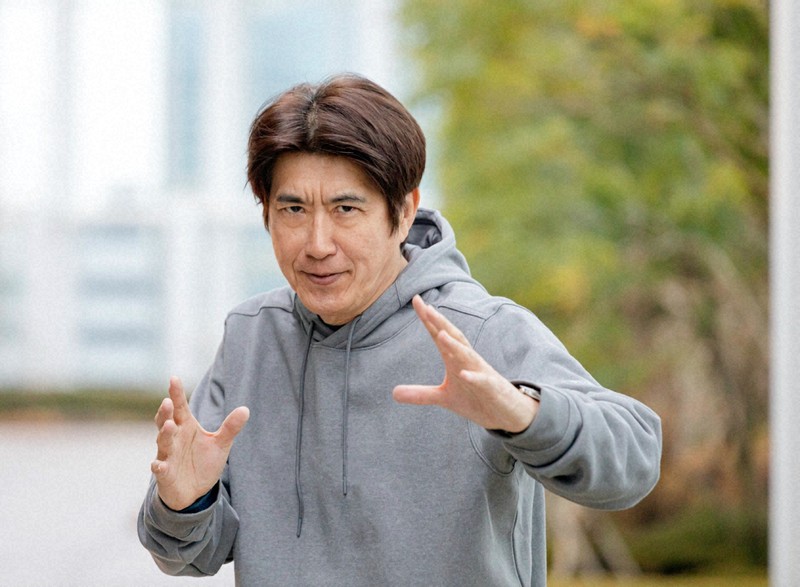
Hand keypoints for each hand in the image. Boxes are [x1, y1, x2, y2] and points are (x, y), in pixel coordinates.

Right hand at [151, 376, 249, 510]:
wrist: (194, 491)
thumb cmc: (203, 462)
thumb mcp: (220, 443)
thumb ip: (230, 427)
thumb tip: (245, 409)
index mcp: (186, 426)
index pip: (180, 407)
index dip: (176, 393)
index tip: (174, 378)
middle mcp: (174, 438)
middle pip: (167, 421)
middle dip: (165, 412)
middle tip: (167, 402)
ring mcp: (167, 455)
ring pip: (163, 442)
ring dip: (164, 434)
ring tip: (169, 425)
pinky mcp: (165, 473)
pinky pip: (160, 469)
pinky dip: (159, 466)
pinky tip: (158, 465)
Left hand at [393, 295, 537, 432]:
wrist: (507, 414)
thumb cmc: (476, 400)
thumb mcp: (444, 398)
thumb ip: (420, 394)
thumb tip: (393, 393)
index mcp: (456, 360)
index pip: (440, 335)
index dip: (428, 319)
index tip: (415, 300)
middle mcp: (468, 361)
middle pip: (453, 338)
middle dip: (440, 323)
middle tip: (426, 308)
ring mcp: (481, 373)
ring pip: (468, 356)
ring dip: (454, 345)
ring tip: (441, 334)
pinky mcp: (492, 389)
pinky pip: (483, 382)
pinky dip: (474, 377)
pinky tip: (464, 373)